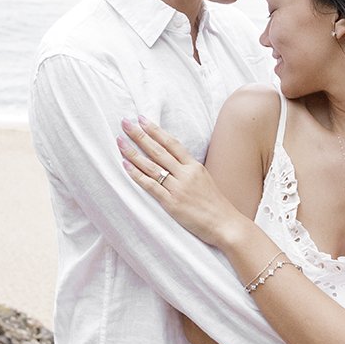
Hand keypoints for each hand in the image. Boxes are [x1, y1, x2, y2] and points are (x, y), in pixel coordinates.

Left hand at [118, 116, 247, 247]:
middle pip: (158, 150)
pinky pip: (151, 186)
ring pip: (152, 166)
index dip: (155, 130)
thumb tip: (172, 161)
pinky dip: (137, 175)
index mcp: (194, 166)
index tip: (142, 119)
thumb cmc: (215, 204)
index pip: (171, 143)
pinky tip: (125, 165)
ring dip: (133, 152)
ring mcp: (178, 188)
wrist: (225, 224)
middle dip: (140, 135)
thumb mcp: (205, 179)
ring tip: (120, 141)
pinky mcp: (172, 203)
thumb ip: (189, 169)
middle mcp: (186, 174)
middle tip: (125, 122)